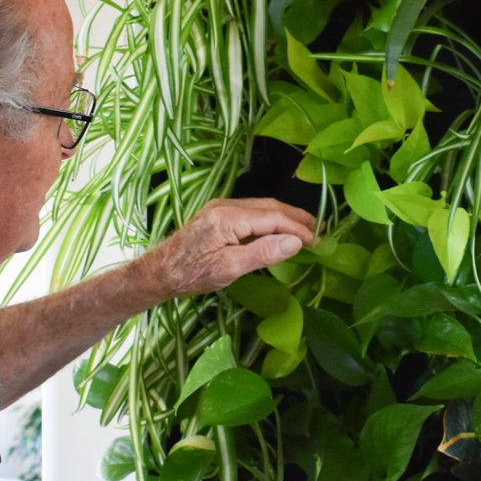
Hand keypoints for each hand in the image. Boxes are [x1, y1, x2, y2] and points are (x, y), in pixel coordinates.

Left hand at [141, 198, 317, 300]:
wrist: (159, 272)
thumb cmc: (192, 275)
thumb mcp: (229, 269)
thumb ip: (262, 253)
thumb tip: (295, 242)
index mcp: (229, 217)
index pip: (274, 218)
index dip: (298, 229)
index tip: (318, 242)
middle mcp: (226, 206)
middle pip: (270, 207)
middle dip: (297, 218)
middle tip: (320, 232)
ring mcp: (221, 208)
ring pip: (262, 207)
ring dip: (286, 218)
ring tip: (306, 231)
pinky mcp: (218, 215)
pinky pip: (252, 212)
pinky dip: (271, 220)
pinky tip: (280, 231)